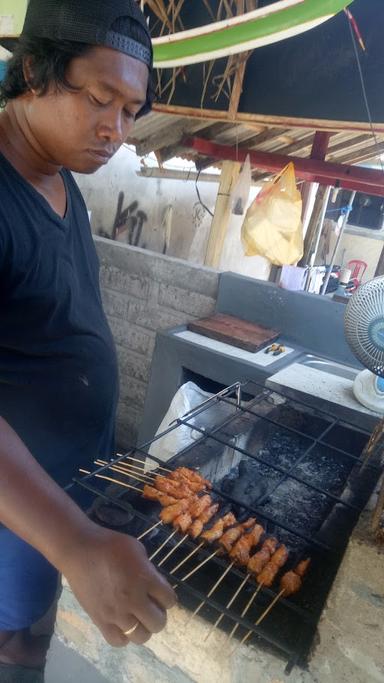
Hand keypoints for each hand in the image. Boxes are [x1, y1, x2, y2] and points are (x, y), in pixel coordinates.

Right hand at [60, 523, 176, 646]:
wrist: (79, 550)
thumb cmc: (110, 544)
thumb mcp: (138, 550)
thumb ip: (148, 570)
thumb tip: (152, 583)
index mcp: (145, 579)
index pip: (169, 600)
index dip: (167, 597)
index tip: (159, 594)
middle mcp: (133, 599)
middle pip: (158, 623)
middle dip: (158, 615)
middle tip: (150, 606)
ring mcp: (116, 613)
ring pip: (141, 636)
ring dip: (143, 627)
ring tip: (137, 617)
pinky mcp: (100, 621)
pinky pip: (118, 641)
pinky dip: (124, 636)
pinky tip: (122, 624)